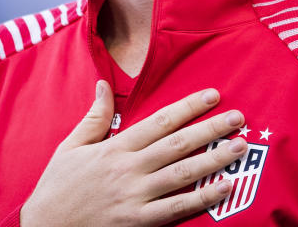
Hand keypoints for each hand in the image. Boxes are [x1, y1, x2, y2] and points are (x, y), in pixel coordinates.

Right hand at [20, 81, 246, 226]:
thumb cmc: (57, 187)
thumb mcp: (71, 146)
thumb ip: (94, 117)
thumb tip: (102, 84)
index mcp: (115, 147)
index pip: (159, 121)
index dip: (188, 107)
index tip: (212, 95)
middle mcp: (129, 168)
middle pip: (178, 143)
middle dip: (210, 128)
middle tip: (239, 117)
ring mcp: (135, 196)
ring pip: (183, 173)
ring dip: (215, 158)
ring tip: (240, 146)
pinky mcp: (138, 221)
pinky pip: (177, 208)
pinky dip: (203, 198)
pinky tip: (225, 187)